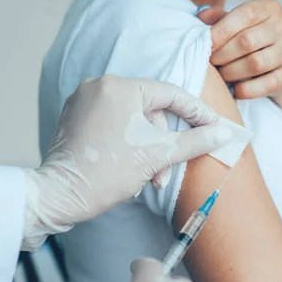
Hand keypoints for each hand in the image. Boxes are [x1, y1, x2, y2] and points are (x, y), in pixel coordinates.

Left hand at [22, 75, 232, 250]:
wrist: (59, 195)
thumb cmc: (105, 173)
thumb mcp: (157, 156)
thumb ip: (194, 141)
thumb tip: (222, 133)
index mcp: (119, 87)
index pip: (170, 94)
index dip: (195, 112)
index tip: (213, 126)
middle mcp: (98, 86)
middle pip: (149, 108)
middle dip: (162, 141)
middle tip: (167, 171)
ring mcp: (83, 100)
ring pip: (131, 118)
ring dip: (145, 146)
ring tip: (147, 177)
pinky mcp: (74, 116)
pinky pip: (112, 122)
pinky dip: (126, 141)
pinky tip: (128, 165)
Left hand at [199, 0, 281, 98]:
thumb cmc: (251, 36)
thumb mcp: (237, 21)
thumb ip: (219, 18)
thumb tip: (201, 15)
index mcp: (268, 7)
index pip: (245, 15)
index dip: (221, 31)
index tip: (205, 44)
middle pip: (247, 41)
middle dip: (222, 54)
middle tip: (210, 61)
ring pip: (255, 64)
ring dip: (231, 72)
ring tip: (221, 74)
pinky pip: (265, 85)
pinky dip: (245, 90)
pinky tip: (234, 88)